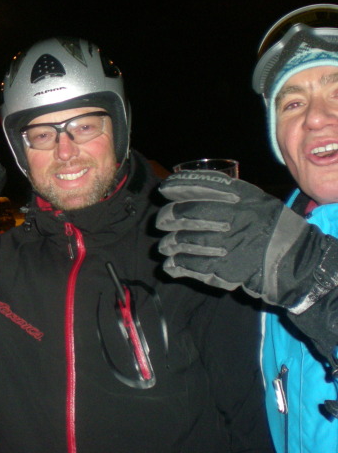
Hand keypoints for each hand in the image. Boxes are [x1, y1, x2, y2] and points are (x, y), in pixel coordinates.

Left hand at [156, 170, 337, 311]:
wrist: (295, 261)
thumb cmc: (272, 227)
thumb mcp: (256, 199)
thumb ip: (227, 193)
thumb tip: (188, 186)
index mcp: (241, 197)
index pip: (201, 185)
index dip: (177, 186)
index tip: (163, 189)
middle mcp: (233, 217)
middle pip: (187, 213)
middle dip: (167, 217)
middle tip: (160, 221)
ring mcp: (228, 244)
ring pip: (185, 241)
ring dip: (169, 244)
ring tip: (164, 246)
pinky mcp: (226, 269)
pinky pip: (192, 265)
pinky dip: (177, 265)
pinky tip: (170, 265)